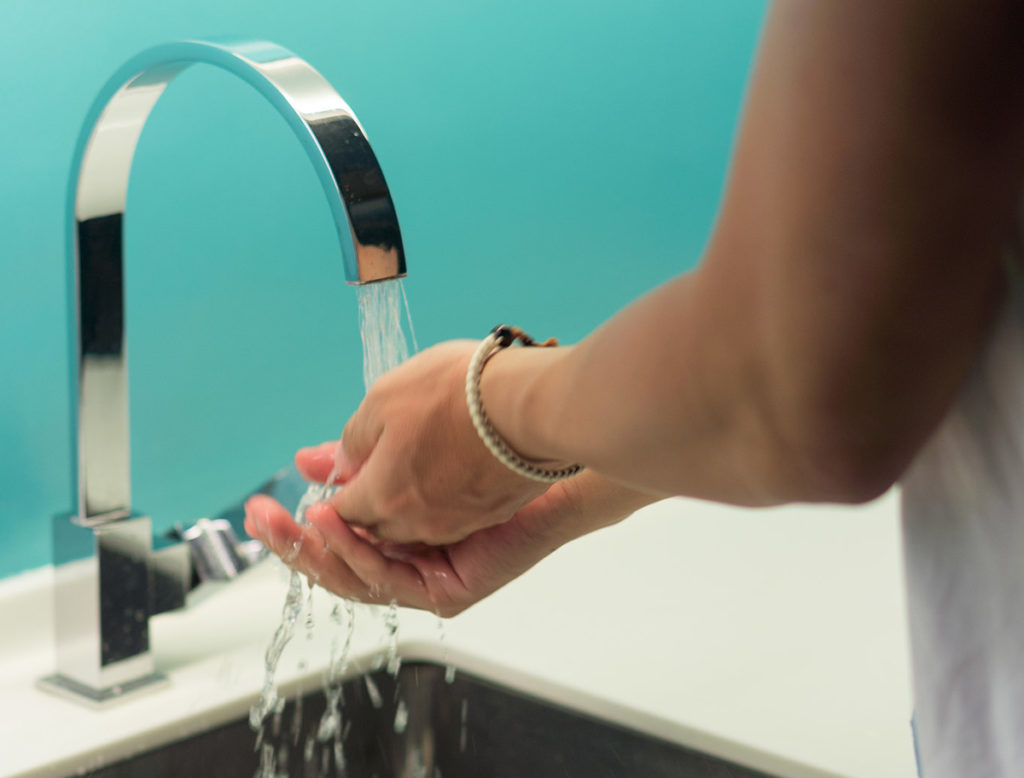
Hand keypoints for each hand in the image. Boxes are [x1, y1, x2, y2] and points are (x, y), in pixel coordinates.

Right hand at [243, 471, 608, 616]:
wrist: (539, 447)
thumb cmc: (479, 439)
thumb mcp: (403, 443)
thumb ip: (356, 458)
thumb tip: (307, 461)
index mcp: (397, 531)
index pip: (335, 542)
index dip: (295, 528)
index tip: (259, 506)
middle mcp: (410, 560)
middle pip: (337, 565)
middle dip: (291, 543)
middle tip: (254, 519)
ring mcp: (430, 579)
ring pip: (356, 579)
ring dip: (314, 549)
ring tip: (291, 520)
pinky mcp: (449, 592)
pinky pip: (389, 579)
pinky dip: (356, 552)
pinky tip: (333, 521)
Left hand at [322, 340, 559, 544]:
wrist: (536, 403)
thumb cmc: (459, 394)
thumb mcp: (385, 398)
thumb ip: (353, 440)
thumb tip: (334, 466)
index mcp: (384, 499)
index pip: (340, 514)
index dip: (330, 496)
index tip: (328, 477)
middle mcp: (419, 524)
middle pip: (375, 527)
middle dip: (358, 505)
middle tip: (354, 474)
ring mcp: (460, 523)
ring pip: (413, 525)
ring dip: (399, 503)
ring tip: (400, 467)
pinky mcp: (492, 512)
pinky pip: (450, 516)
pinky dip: (436, 498)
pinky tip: (440, 467)